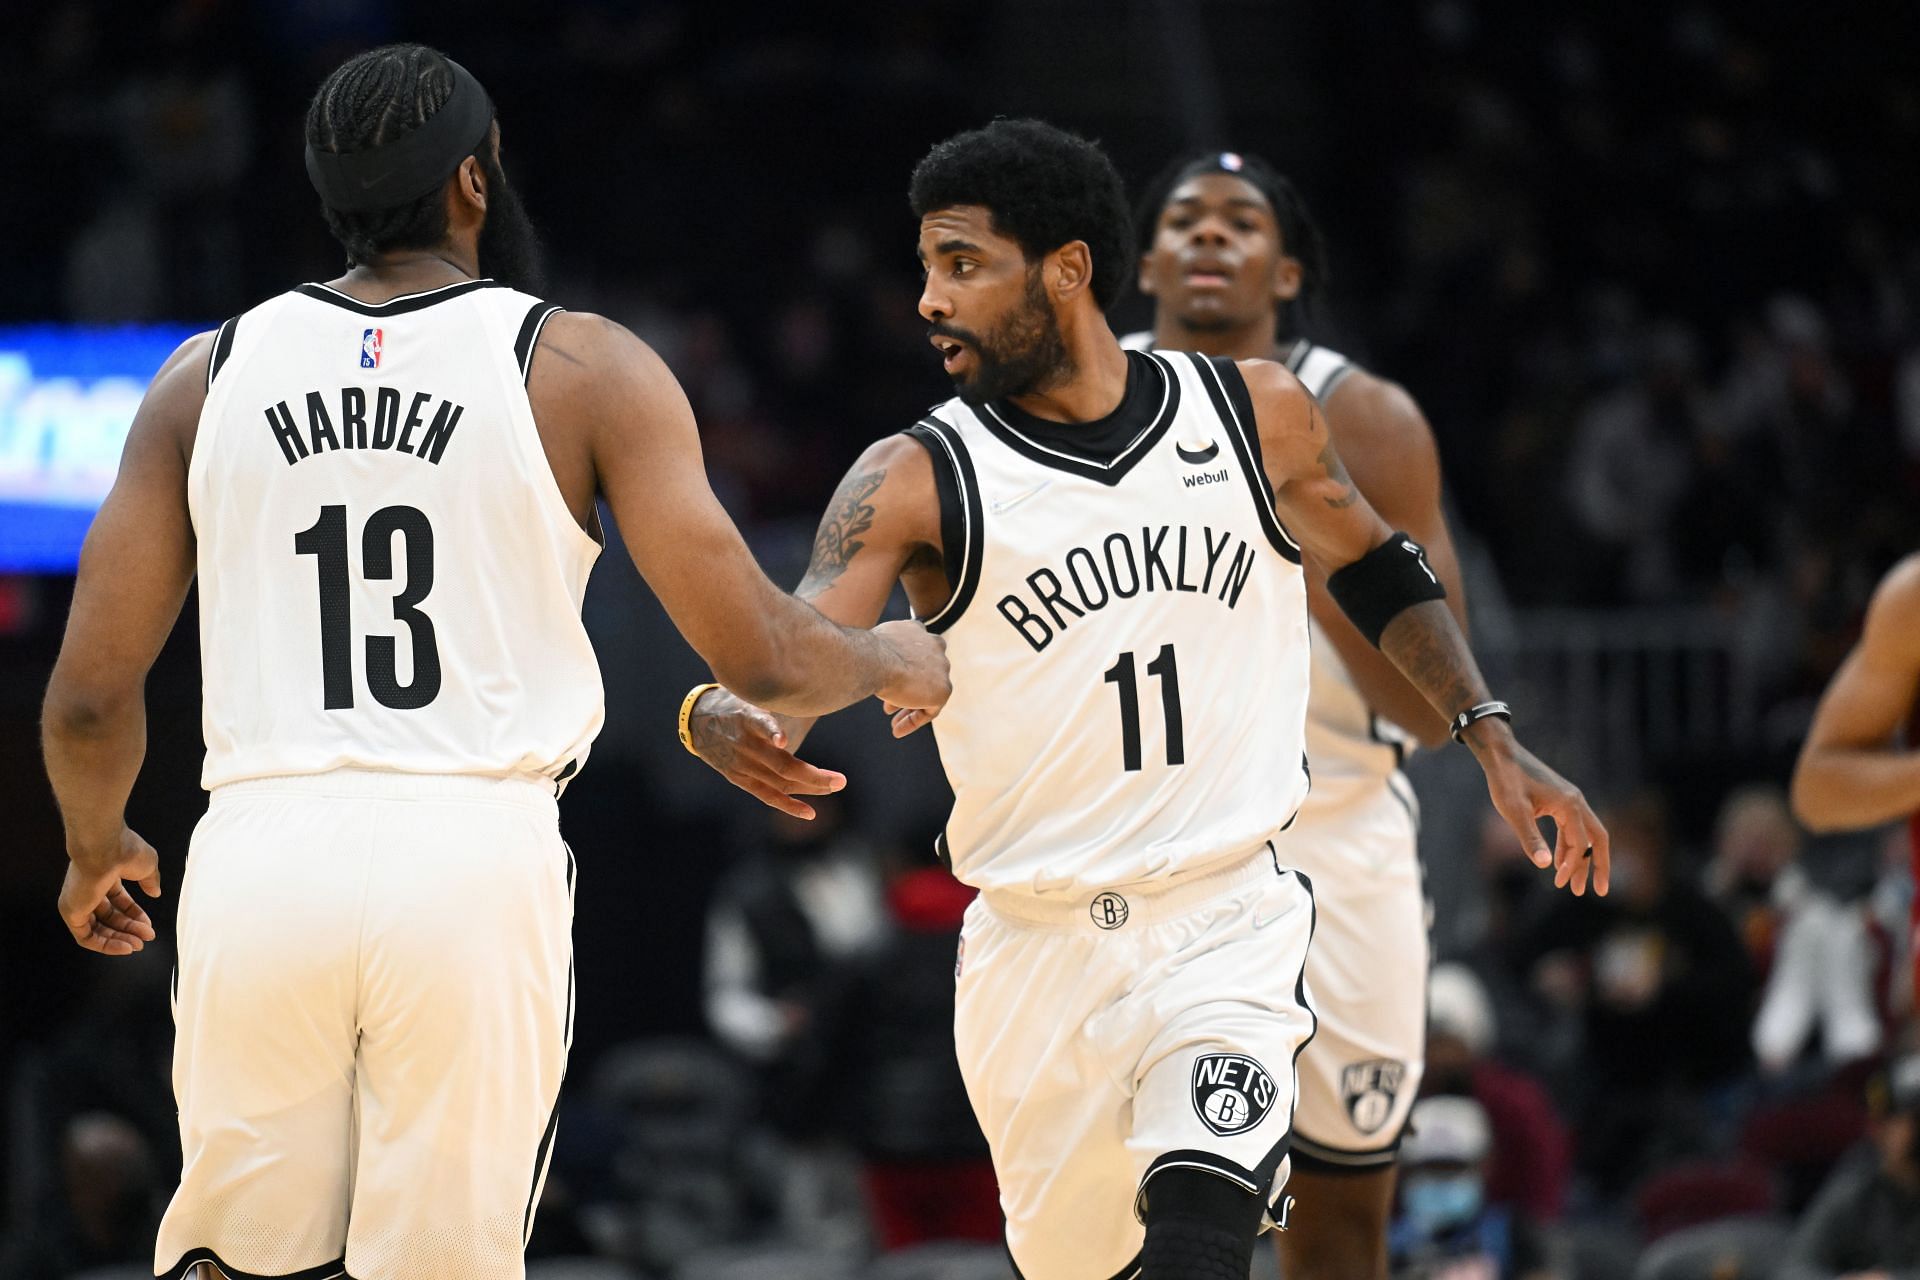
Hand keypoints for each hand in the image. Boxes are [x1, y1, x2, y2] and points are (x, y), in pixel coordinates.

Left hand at [58, 825, 161, 954]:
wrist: (105, 848)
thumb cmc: (125, 850)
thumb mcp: (148, 866)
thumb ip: (150, 881)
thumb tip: (155, 892)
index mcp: (105, 876)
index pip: (119, 902)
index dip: (135, 915)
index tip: (148, 925)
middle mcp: (89, 890)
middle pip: (110, 918)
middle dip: (130, 929)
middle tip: (147, 937)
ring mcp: (78, 902)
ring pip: (98, 929)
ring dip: (120, 939)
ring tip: (138, 944)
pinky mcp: (72, 913)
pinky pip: (86, 937)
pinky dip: (105, 945)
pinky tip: (125, 947)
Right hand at [690, 689, 846, 818]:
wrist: (698, 720)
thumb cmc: (738, 700)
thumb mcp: (753, 692)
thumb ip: (781, 697)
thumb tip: (822, 691)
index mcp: (746, 716)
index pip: (758, 722)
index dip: (771, 730)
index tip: (782, 738)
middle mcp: (743, 743)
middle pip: (781, 765)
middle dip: (814, 776)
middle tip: (841, 780)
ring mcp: (741, 764)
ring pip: (780, 782)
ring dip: (810, 787)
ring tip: (836, 785)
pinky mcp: (739, 778)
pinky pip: (767, 796)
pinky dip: (789, 805)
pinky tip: (810, 813)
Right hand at [872, 619, 949, 718]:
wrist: (872, 660)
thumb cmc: (865, 653)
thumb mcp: (871, 646)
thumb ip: (881, 652)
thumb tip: (869, 662)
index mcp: (918, 630)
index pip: (914, 654)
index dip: (900, 672)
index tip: (886, 686)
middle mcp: (934, 646)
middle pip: (923, 674)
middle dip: (906, 691)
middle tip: (888, 707)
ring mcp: (941, 667)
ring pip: (927, 693)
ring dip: (910, 709)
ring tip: (894, 726)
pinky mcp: (943, 689)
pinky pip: (930, 710)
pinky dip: (914, 720)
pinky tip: (897, 731)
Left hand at [1466, 724, 1609, 895]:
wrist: (1501, 754)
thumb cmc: (1506, 780)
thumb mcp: (1515, 811)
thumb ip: (1531, 838)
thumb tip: (1546, 866)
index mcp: (1570, 805)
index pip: (1581, 843)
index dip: (1572, 866)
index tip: (1557, 884)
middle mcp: (1576, 801)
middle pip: (1598, 838)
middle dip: (1599, 865)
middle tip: (1599, 892)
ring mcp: (1570, 800)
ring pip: (1585, 834)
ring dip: (1581, 859)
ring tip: (1575, 885)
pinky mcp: (1560, 800)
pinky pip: (1571, 828)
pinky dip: (1568, 846)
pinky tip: (1558, 862)